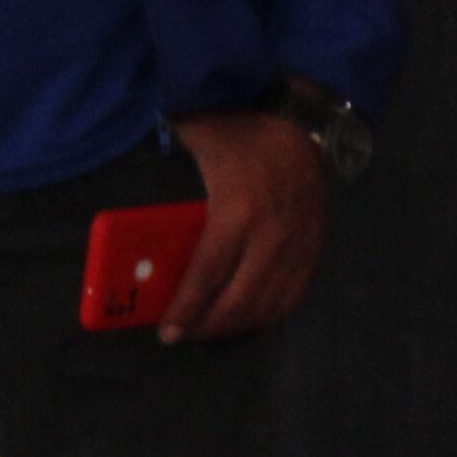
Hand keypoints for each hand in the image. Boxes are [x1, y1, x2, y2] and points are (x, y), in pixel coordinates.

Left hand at [158, 106, 328, 341]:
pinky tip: (252, 318)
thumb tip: (140, 227)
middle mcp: (273, 237)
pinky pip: (297, 294)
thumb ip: (170, 177)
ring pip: (272, 304)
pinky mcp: (317, 248)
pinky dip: (273, 313)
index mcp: (237, 212)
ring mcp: (301, 245)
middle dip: (210, 326)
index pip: (207, 276)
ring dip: (241, 325)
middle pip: (242, 300)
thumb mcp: (195, 145)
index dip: (186, 310)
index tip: (167, 333)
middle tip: (185, 335)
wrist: (301, 122)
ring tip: (213, 329)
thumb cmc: (239, 128)